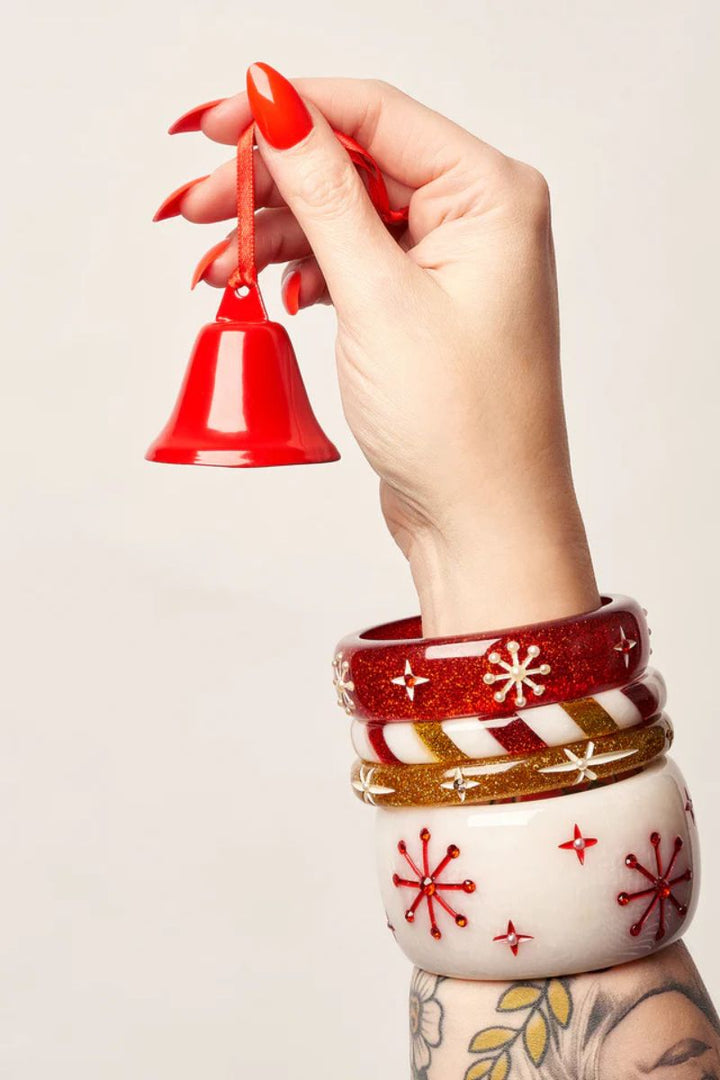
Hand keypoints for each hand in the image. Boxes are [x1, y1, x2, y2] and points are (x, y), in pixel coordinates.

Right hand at [164, 65, 598, 632]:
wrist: (481, 523)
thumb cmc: (461, 426)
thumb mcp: (379, 298)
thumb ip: (326, 196)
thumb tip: (279, 109)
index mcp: (492, 196)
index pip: (377, 116)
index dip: (291, 111)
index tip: (218, 120)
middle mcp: (476, 221)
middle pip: (353, 165)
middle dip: (269, 182)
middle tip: (197, 204)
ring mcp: (448, 266)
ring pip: (343, 217)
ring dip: (273, 234)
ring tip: (212, 261)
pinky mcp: (419, 308)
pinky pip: (349, 264)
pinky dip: (301, 272)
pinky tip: (261, 288)